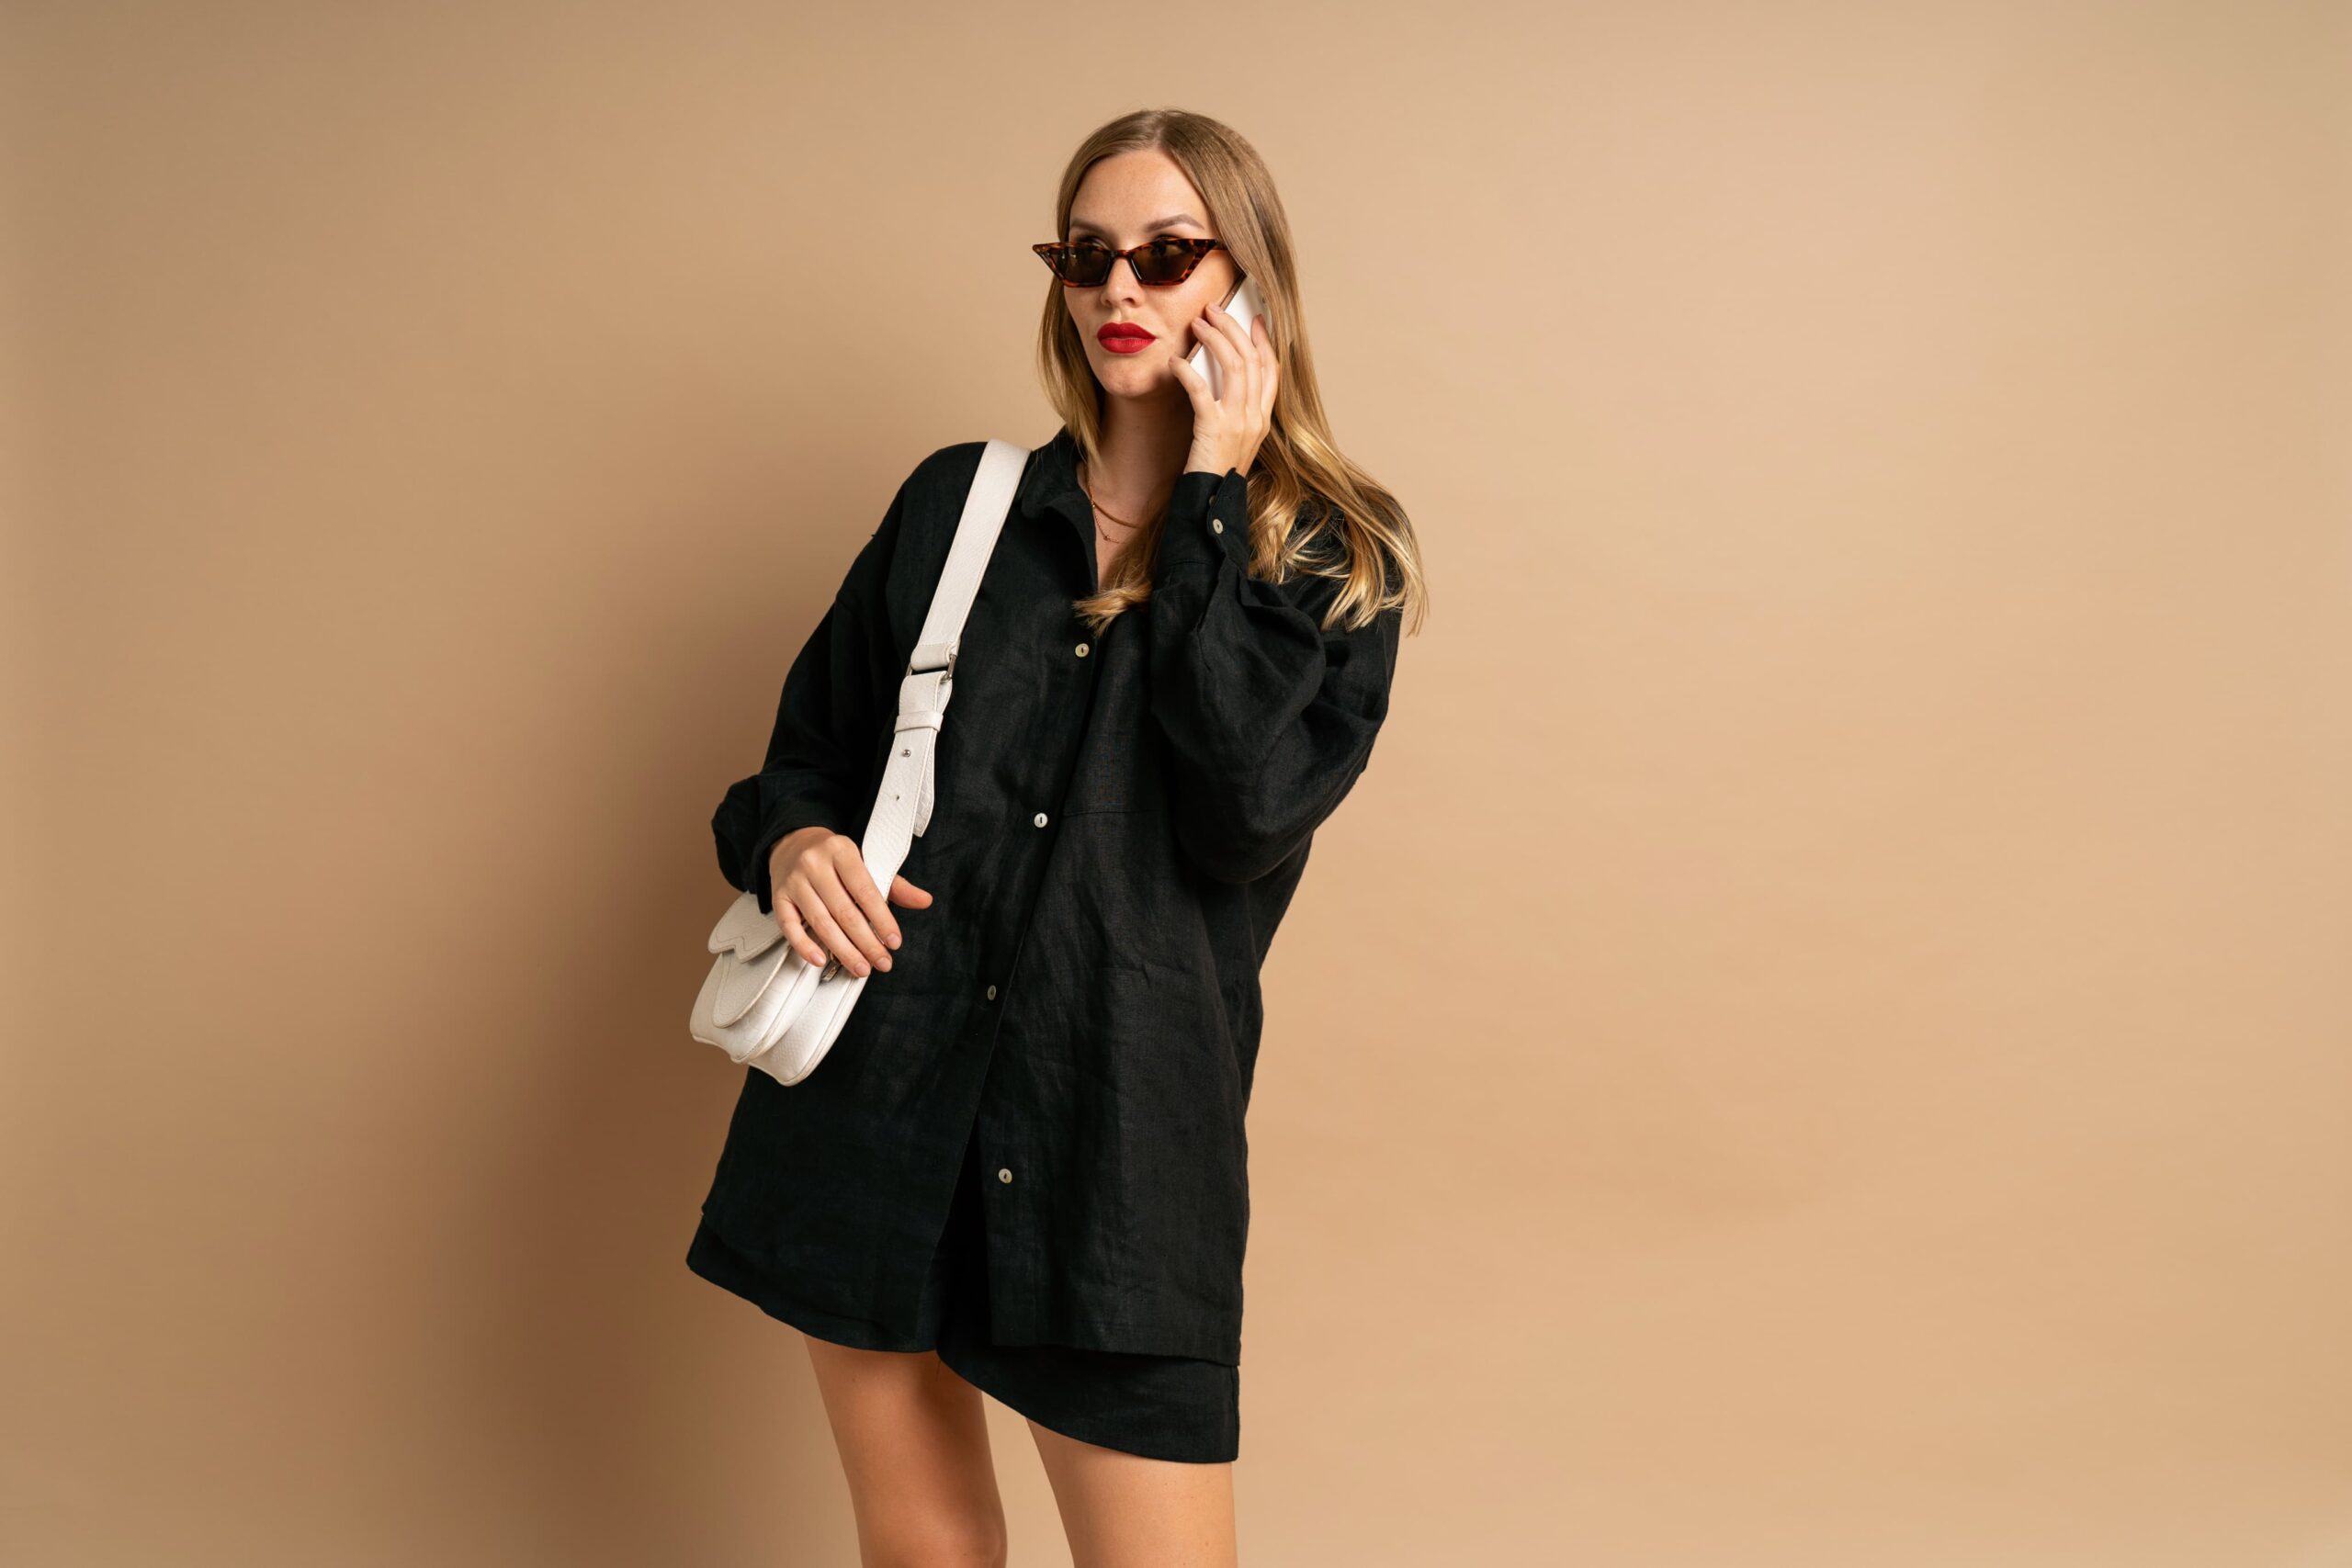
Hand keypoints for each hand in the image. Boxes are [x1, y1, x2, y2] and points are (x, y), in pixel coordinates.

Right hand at [767, 826, 932, 977]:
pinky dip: (804, 946)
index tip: (894, 942)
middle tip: (881, 962)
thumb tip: (924, 900)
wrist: (792, 843)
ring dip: (843, 950)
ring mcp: (794, 881)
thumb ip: (894, 884)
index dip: (882, 919)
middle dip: (866, 942)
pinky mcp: (778, 897)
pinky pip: (789, 926)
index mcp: (841, 851)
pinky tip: (821, 959)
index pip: (865, 890)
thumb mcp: (865, 861)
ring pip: (820, 922)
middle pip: (844, 911)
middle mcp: (814, 864)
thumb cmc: (833, 857)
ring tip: (861, 967)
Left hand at [1170, 296, 1276, 478]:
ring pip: (1234, 366)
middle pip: (1252, 359)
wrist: (1212, 503)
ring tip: (1197, 323)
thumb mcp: (1235, 438)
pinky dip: (1186, 371)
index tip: (1254, 319)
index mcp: (1263, 417)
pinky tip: (1173, 362)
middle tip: (1213, 310)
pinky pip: (1201, 390)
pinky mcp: (1215, 429)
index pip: (1272, 369)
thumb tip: (1217, 376)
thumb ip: (1234, 409)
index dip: (1264, 341)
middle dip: (1233, 328)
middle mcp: (1256, 417)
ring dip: (1214, 339)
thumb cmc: (1217, 470)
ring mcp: (1239, 422)